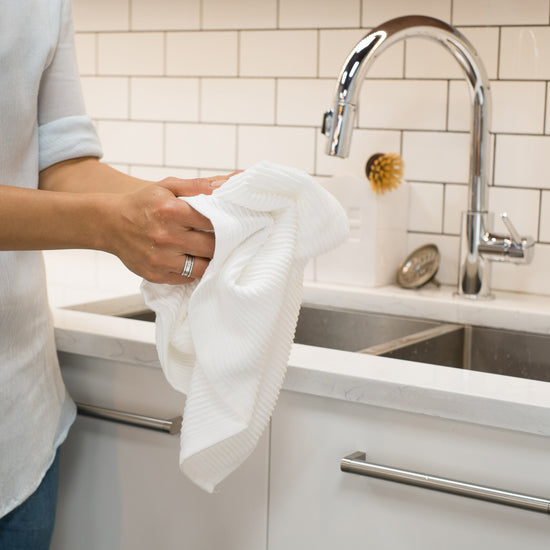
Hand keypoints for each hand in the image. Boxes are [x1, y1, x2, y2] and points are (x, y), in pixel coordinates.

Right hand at [105, 174, 231, 283]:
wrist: (109, 224)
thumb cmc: (143, 204)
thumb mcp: (168, 187)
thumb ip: (200, 186)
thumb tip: (230, 182)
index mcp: (171, 210)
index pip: (213, 221)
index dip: (227, 222)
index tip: (234, 222)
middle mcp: (166, 236)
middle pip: (211, 246)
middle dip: (223, 243)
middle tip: (229, 239)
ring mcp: (160, 258)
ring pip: (203, 267)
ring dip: (211, 260)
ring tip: (211, 251)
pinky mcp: (157, 275)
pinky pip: (187, 278)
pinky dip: (195, 271)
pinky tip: (194, 259)